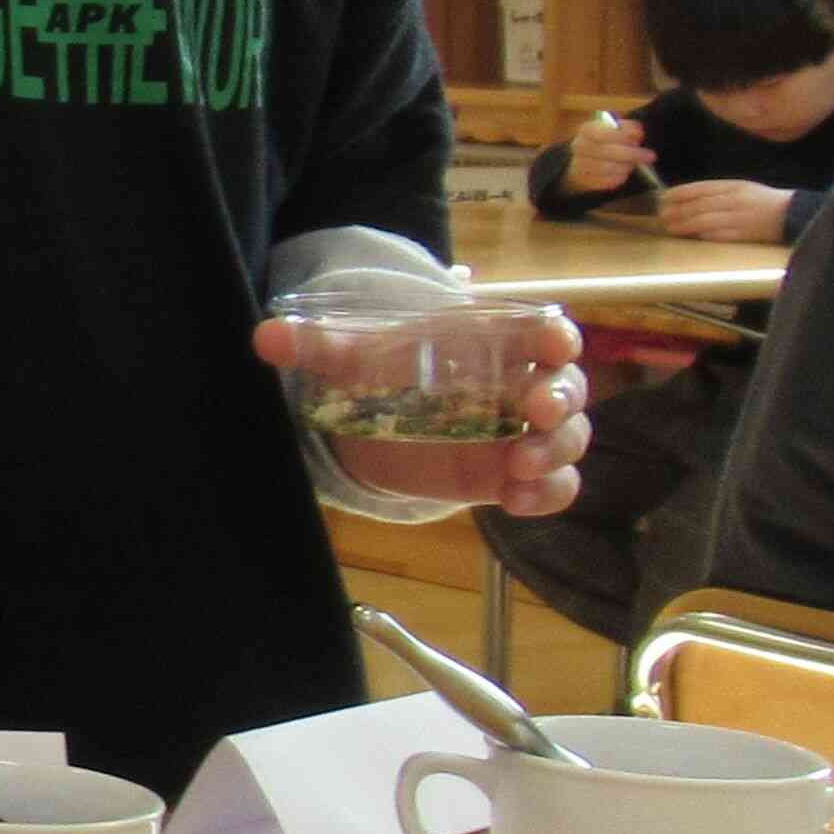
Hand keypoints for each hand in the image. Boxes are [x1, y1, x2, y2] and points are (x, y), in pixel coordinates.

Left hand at [248, 307, 594, 521]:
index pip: (543, 331)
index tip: (553, 344)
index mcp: (495, 342)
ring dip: (556, 451)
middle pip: (567, 387)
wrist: (374, 425)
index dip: (556, 336)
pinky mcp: (515, 475)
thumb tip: (264, 336)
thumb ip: (316, 344)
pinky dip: (547, 495)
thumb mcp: (349, 356)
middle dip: (561, 398)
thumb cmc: (383, 372)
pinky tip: (517, 502)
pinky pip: (554, 487)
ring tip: (519, 467)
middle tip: (536, 413)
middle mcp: (521, 385)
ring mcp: (524, 433)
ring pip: (568, 439)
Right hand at [561, 110, 649, 195]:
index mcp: (587, 130)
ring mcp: (580, 164)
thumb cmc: (608, 140)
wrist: (588, 158)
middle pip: (606, 152)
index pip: (602, 133)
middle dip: (632, 154)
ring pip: (608, 168)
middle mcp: (580, 146)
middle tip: (651, 156)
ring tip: (634, 164)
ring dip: (626, 166)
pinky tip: (625, 172)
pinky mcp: (586, 180)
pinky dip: (620, 177)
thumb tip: (636, 133)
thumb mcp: (617, 128)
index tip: (640, 138)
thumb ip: (627, 128)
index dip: (622, 136)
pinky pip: (607, 181)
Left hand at [655, 178, 791, 242]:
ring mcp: (740, 217)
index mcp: (734, 186)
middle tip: (662, 215)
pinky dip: (703, 236)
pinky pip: (719, 235)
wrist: (793, 213)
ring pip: (705, 220)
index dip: (679, 193)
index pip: (701, 188)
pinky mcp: (745, 234)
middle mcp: (735, 200)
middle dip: (677, 211)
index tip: (664, 198)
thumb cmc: (763, 201)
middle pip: (699, 205)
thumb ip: (717, 192)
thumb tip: (687, 198)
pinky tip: (691, 237)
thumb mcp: (741, 188)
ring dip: (685, 225)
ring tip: (671, 227)